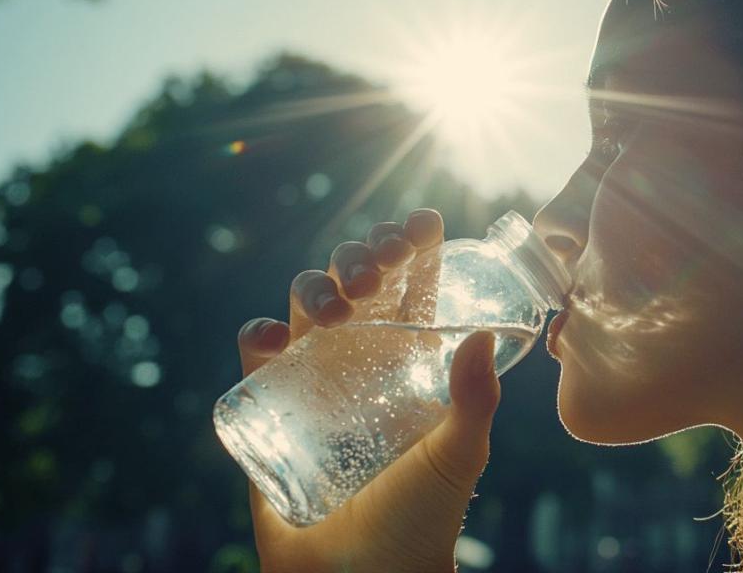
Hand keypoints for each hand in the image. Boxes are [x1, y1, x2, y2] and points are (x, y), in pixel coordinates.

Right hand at [234, 209, 501, 572]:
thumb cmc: (421, 521)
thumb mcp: (459, 455)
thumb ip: (475, 399)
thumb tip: (486, 333)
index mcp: (410, 361)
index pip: (413, 288)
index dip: (415, 248)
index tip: (423, 222)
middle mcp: (362, 359)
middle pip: (356, 282)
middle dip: (362, 257)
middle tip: (376, 270)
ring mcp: (314, 377)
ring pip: (305, 304)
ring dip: (315, 286)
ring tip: (335, 309)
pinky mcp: (269, 404)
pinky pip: (256, 353)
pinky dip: (258, 333)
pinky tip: (272, 338)